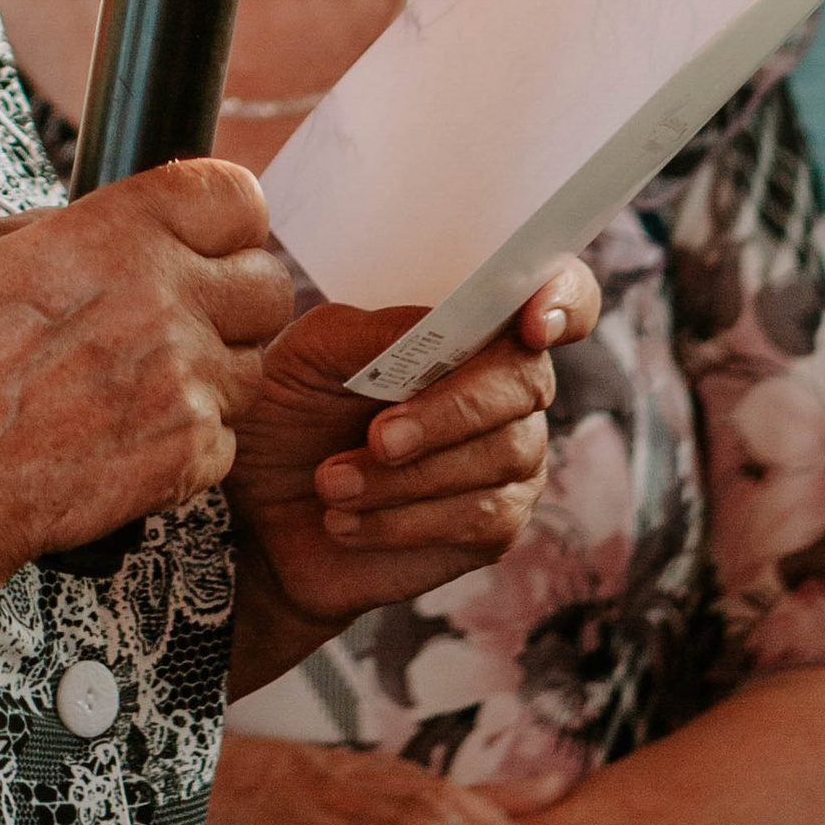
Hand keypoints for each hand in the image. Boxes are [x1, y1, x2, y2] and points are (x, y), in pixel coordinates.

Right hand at [0, 159, 293, 596]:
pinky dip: (190, 439)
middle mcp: (162, 301)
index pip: (235, 196)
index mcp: (112, 234)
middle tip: (183, 315)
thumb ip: (62, 229)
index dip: (223, 217)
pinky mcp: (186, 457)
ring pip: (254, 366)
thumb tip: (105, 229)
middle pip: (268, 282)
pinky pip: (228, 436)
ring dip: (213, 372)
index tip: (205, 236)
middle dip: (232, 296)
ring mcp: (182, 384)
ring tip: (144, 386)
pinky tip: (130, 437)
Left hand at [225, 265, 598, 672]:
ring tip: (332, 483)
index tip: (533, 322)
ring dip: (406, 477)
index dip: (566, 300)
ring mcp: (511, 460)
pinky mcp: (494, 528)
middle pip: (526, 384)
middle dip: (449, 411)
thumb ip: (373, 333)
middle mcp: (508, 389)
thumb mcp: (308, 356)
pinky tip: (347, 520)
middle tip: (377, 437)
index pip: (563, 296)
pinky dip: (404, 521)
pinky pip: (479, 519)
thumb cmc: (290, 413)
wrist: (258, 509)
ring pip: (500, 457)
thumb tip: (438, 323)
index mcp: (473, 328)